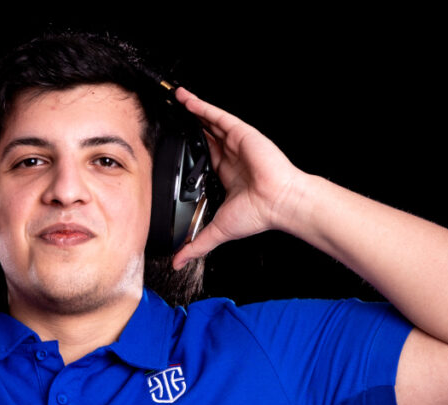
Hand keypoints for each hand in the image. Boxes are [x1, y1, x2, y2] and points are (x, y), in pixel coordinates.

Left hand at [172, 87, 305, 268]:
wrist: (278, 202)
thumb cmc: (257, 214)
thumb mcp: (216, 231)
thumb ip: (196, 245)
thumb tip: (178, 262)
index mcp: (226, 173)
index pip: (203, 155)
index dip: (188, 146)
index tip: (171, 141)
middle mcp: (231, 155)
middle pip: (204, 134)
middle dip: (188, 123)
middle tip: (169, 113)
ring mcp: (236, 143)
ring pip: (209, 121)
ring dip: (192, 110)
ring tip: (174, 98)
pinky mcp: (241, 133)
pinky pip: (217, 116)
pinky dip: (201, 107)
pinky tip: (186, 99)